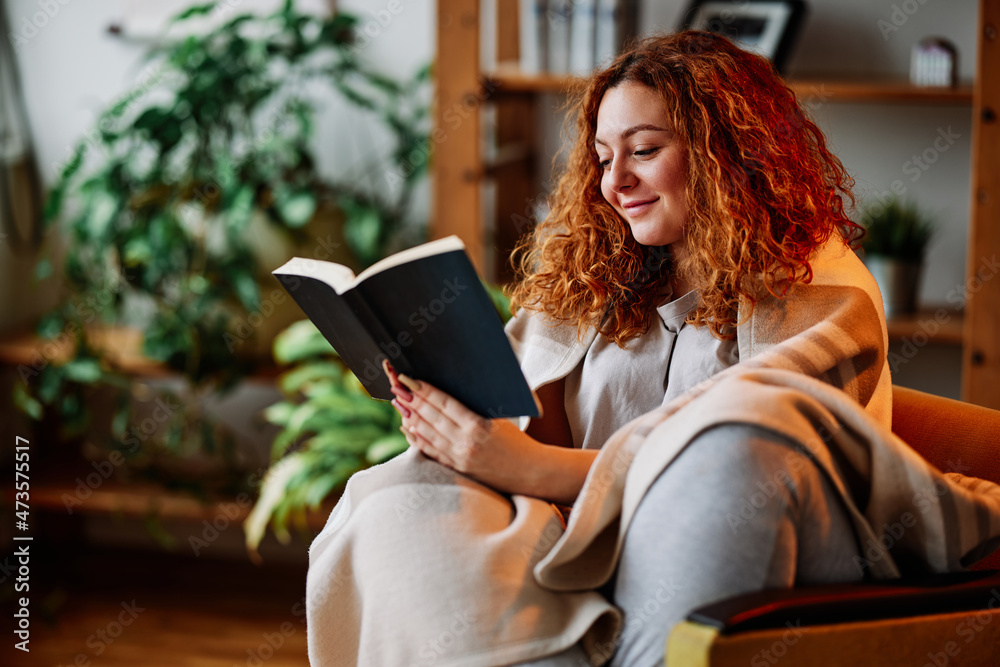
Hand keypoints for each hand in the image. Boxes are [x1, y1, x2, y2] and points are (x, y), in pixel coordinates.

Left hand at [381, 361, 597, 502]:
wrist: (530, 473)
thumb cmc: (518, 441)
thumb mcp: (500, 419)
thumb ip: (475, 407)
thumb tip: (449, 391)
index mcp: (479, 426)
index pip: (444, 404)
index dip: (424, 390)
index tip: (409, 378)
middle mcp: (465, 443)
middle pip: (431, 417)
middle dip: (411, 399)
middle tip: (396, 385)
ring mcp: (459, 458)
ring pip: (427, 433)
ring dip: (409, 416)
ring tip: (397, 402)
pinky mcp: (457, 469)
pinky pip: (430, 451)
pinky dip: (416, 438)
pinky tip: (407, 427)